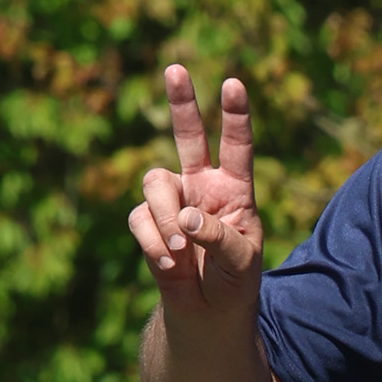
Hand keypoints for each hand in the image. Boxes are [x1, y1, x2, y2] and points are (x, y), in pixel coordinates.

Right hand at [128, 67, 263, 315]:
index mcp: (234, 187)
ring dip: (164, 215)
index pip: (237, 145)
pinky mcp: (149, 222)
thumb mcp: (241, 263)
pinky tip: (170, 262)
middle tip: (175, 69)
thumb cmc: (234, 281)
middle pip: (188, 135)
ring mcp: (173, 200)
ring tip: (181, 248)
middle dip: (182, 103)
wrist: (207, 311)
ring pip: (155, 182)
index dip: (235, 116)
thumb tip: (186, 217)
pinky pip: (140, 218)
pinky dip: (154, 241)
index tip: (233, 84)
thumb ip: (220, 237)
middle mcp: (201, 184)